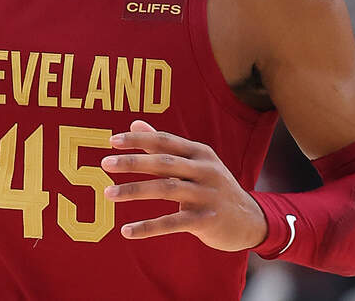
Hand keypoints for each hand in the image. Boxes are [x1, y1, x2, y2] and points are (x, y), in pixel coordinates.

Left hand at [102, 120, 266, 251]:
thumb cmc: (212, 187)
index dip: (139, 140)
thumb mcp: (195, 162)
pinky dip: (148, 227)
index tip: (112, 141)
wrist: (250, 220)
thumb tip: (134, 124)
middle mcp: (205, 170)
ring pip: (165, 190)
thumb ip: (164, 145)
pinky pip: (171, 223)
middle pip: (164, 163)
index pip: (165, 141)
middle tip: (105, 163)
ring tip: (108, 194)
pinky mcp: (206, 220)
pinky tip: (127, 231)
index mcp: (200, 153)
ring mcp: (207, 195)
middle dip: (133, 162)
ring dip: (134, 191)